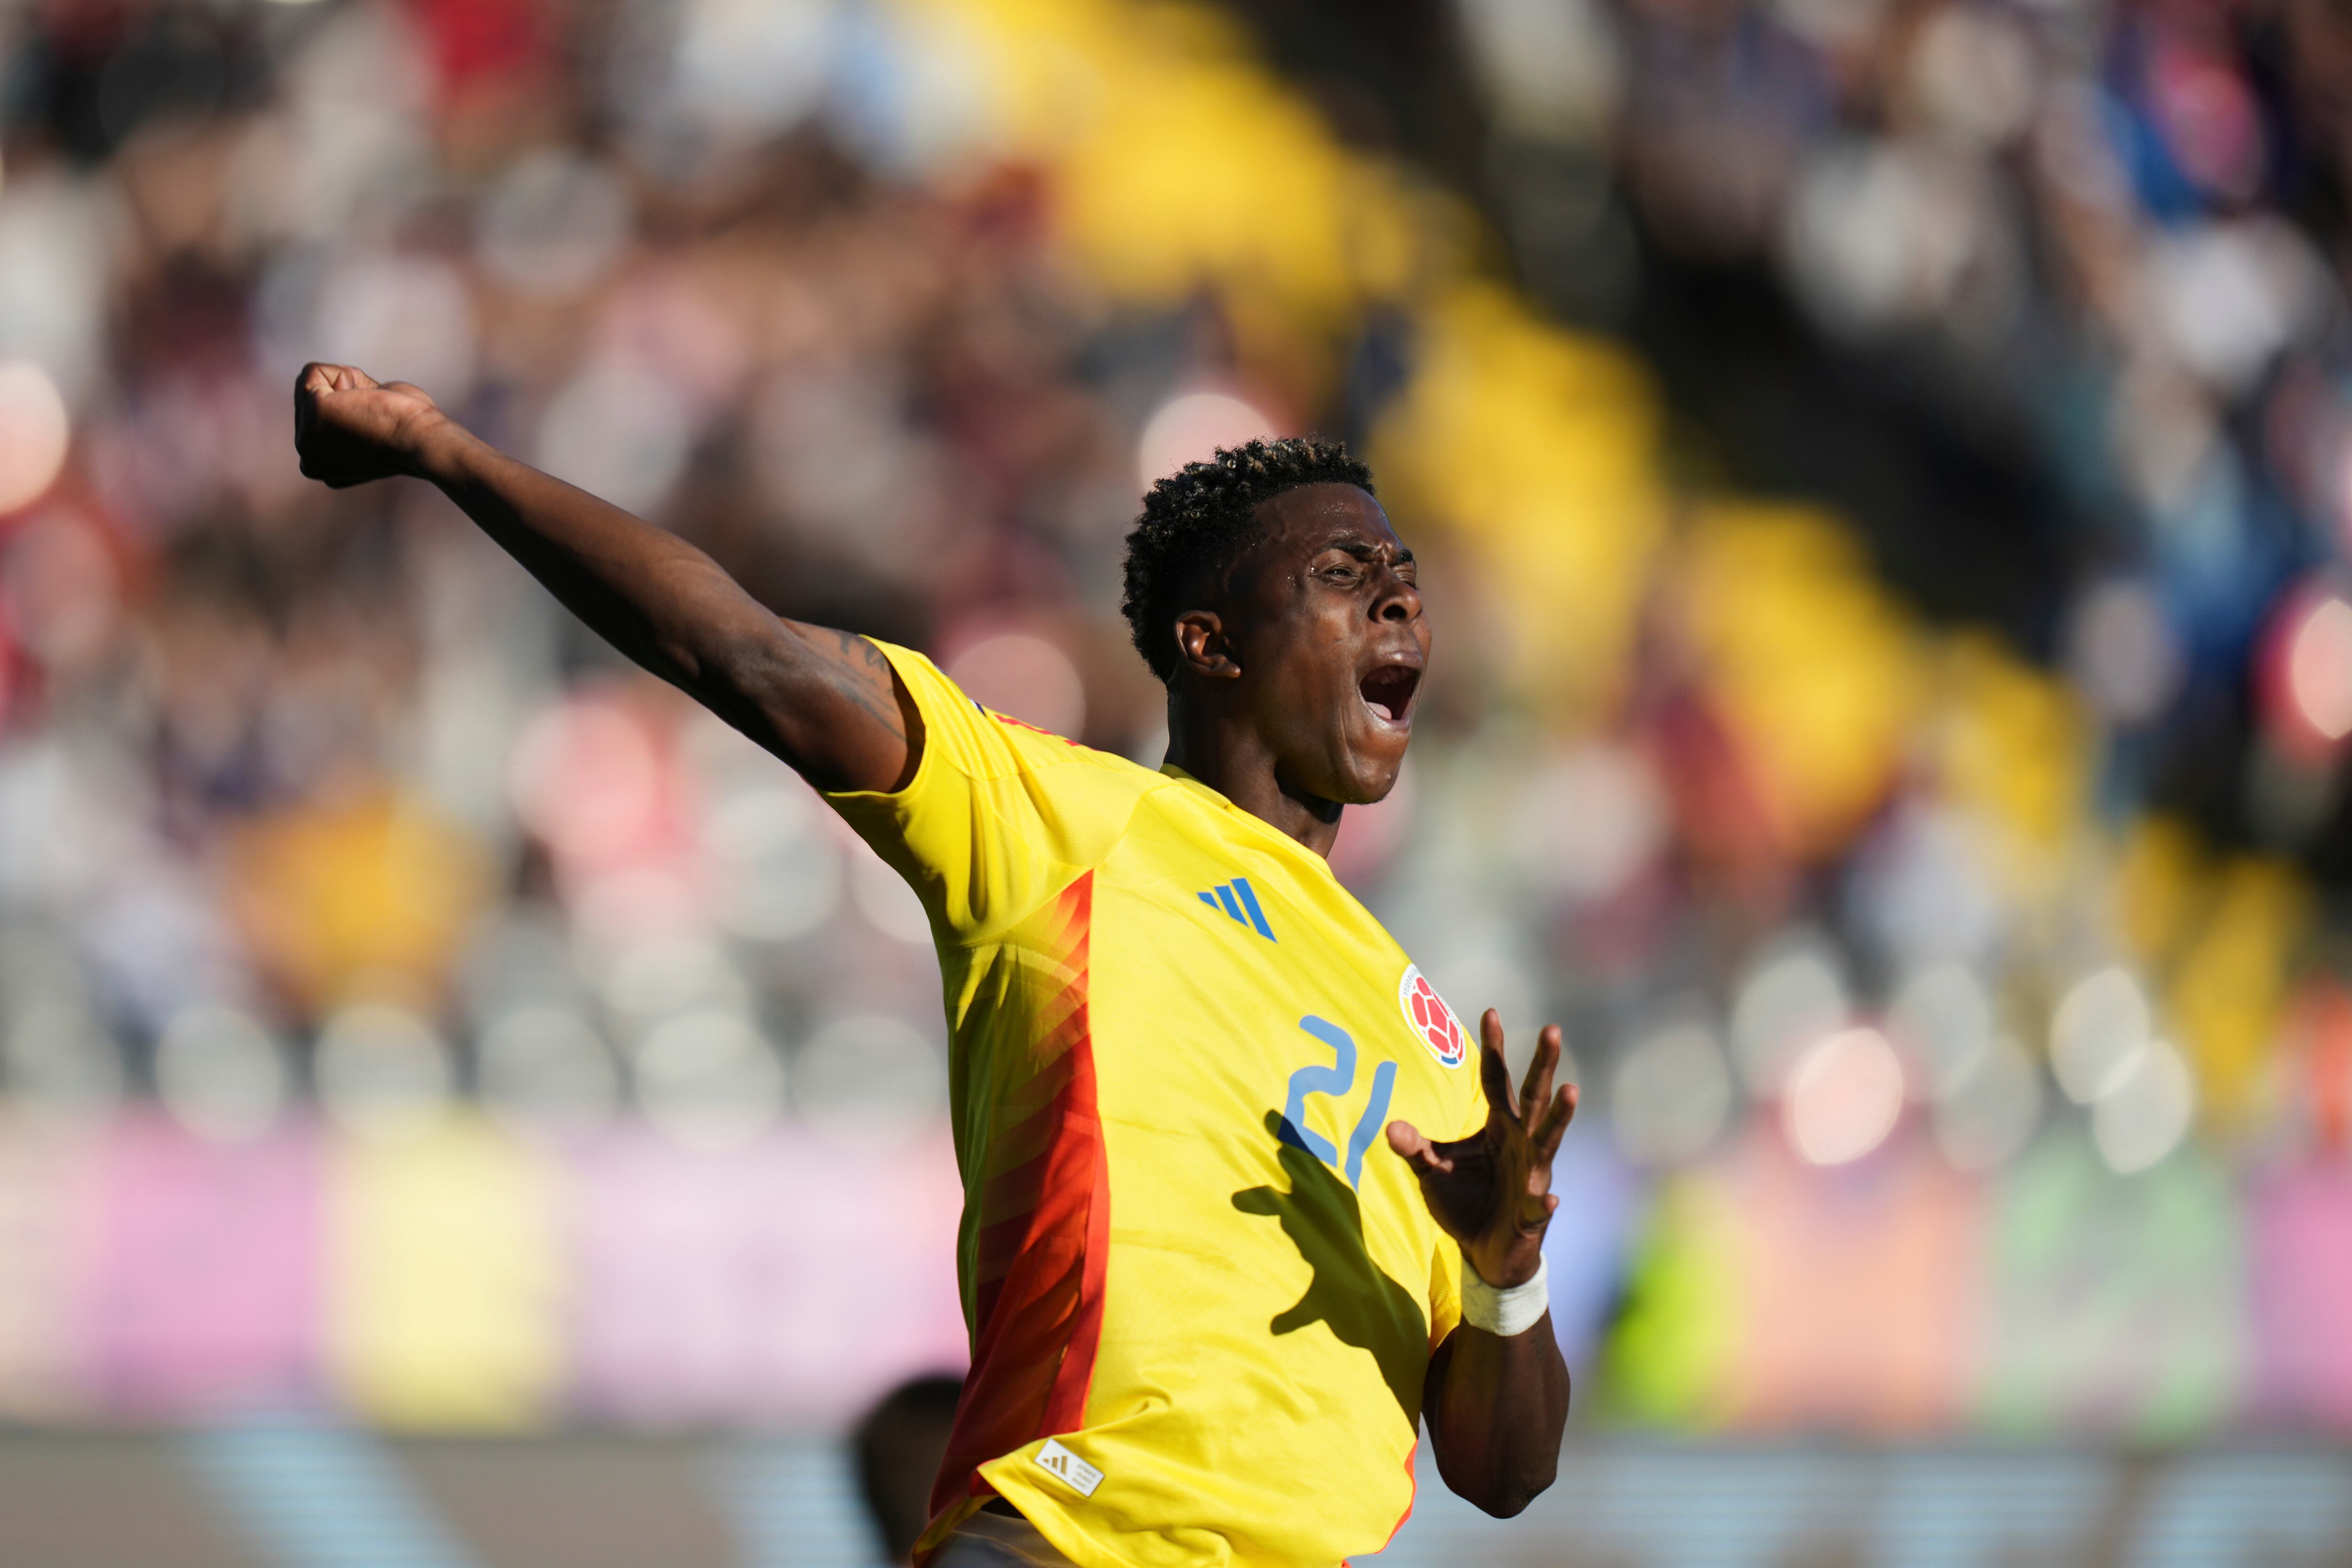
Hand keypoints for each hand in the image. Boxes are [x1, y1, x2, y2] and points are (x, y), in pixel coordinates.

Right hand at [294, 362, 453, 487]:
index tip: (375, 426)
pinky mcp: (313, 413)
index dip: (348, 407)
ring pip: (309, 383)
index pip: (315, 417)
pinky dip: (345, 374)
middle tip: (374, 415)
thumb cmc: (412, 430)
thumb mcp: (369, 428)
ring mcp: (306, 439)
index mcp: (321, 468)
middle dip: (343, 394)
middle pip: (308, 399)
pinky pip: (314, 371)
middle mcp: (309, 460)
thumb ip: (347, 418)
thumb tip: (341, 391)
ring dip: (346, 384)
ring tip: (370, 408)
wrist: (424, 442)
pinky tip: (366, 397)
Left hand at [1388, 1011, 1576, 1289]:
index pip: (1496, 1080)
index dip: (1493, 1048)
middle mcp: (1521, 1143)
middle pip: (1533, 1097)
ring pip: (1548, 1140)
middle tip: (1552, 1028)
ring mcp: (1532, 1176)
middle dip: (1543, 1064)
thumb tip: (1390, 1127)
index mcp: (1499, 1127)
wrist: (1484, 1254)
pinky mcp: (1533, 1214)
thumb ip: (1414, 1148)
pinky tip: (1549, 1198)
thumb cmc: (1465, 1203)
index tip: (1490, 1010)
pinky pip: (1540, 1206)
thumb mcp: (1432, 1171)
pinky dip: (1543, 1202)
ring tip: (1571, 1090)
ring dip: (1560, 1117)